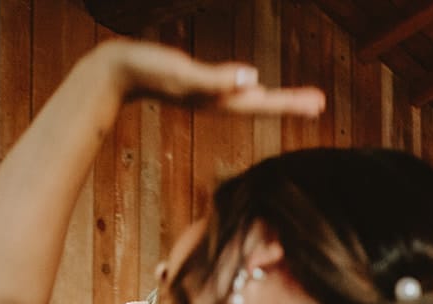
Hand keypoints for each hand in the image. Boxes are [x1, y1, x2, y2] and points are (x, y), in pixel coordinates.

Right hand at [95, 40, 324, 115]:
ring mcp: (207, 95)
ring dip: (275, 99)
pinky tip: (252, 87)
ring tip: (296, 99)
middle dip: (291, 103)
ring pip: (249, 98)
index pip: (265, 102)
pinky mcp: (196, 86)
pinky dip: (248, 90)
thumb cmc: (146, 69)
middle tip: (320, 103)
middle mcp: (218, 100)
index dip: (292, 103)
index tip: (319, 104)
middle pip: (262, 103)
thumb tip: (252, 78)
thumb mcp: (184, 73)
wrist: (112, 73)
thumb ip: (216, 79)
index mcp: (220, 99)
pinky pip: (230, 90)